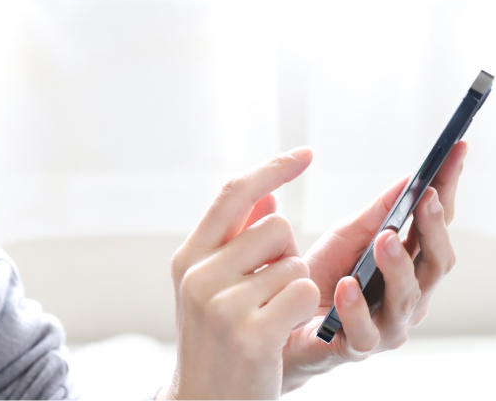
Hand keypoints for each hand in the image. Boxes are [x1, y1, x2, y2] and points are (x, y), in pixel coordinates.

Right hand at [160, 148, 319, 399]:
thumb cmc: (216, 340)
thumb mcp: (213, 286)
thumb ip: (236, 239)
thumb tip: (268, 195)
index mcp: (189, 257)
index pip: (233, 194)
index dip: (272, 169)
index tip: (305, 155)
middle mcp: (198, 274)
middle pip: (277, 226)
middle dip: (288, 253)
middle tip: (271, 289)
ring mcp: (221, 304)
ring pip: (296, 262)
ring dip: (296, 288)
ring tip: (271, 317)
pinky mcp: (251, 333)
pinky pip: (306, 293)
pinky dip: (304, 310)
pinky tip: (282, 333)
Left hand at [281, 141, 467, 392]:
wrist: (282, 317)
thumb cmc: (320, 275)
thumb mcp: (347, 236)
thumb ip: (377, 213)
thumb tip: (408, 179)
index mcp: (410, 264)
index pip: (437, 225)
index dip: (449, 188)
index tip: (457, 150)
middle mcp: (409, 295)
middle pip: (437, 263)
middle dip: (432, 228)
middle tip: (426, 197)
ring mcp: (389, 324)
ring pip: (408, 298)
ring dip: (398, 266)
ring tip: (385, 239)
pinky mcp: (358, 347)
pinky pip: (365, 331)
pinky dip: (357, 308)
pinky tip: (346, 285)